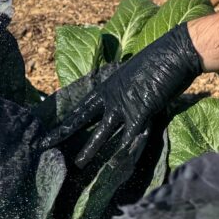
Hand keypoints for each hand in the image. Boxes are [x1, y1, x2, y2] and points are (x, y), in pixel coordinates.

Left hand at [42, 24, 202, 167]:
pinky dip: (123, 153)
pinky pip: (129, 138)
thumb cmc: (158, 60)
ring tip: (77, 164)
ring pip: (101, 132)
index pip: (80, 107)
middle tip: (44, 144)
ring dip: (90, 150)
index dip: (65, 119)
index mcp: (107, 86)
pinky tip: (114, 166)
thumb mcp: (133, 74)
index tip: (50, 128)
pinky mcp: (141, 113)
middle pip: (82, 118)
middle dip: (63, 133)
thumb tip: (125, 97)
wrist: (174, 53)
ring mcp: (124, 105)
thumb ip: (126, 89)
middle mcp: (111, 97)